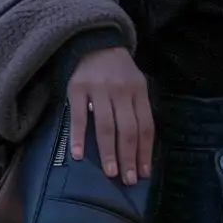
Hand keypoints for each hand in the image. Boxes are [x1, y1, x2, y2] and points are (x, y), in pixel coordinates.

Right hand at [66, 46, 153, 182]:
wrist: (93, 41)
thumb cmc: (116, 71)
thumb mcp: (134, 84)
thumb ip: (136, 110)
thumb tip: (139, 148)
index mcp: (138, 91)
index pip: (145, 126)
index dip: (145, 151)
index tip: (143, 173)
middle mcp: (121, 91)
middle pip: (128, 129)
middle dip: (129, 157)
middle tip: (127, 180)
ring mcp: (99, 89)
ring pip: (106, 126)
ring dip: (108, 152)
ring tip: (110, 172)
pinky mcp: (77, 89)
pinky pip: (78, 117)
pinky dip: (79, 137)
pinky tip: (78, 155)